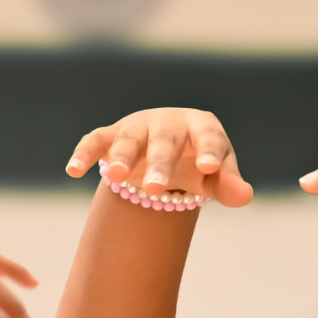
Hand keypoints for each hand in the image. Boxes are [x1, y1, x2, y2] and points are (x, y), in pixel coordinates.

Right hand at [64, 108, 253, 205]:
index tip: (210, 170)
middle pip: (164, 141)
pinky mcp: (111, 136)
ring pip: (129, 139)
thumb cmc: (199, 163)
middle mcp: (168, 122)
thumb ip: (228, 184)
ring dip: (122, 156)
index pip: (208, 137)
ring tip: (116, 177)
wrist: (169, 149)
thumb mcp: (216, 175)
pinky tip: (73, 171)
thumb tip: (244, 195)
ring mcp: (137, 127)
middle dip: (159, 164)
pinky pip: (94, 142)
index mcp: (201, 126)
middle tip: (156, 189)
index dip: (210, 152)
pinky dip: (83, 154)